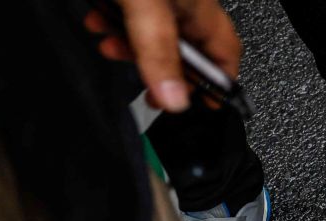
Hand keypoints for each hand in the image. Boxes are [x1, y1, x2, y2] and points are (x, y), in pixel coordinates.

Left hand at [84, 0, 241, 113]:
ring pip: (155, 35)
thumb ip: (159, 53)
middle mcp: (186, 5)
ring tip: (111, 48)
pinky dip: (115, 26)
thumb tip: (174, 100)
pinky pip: (132, 17)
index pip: (225, 58)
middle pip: (186, 52)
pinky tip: (99, 24)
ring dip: (130, 48)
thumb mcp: (147, 9)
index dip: (218, 86)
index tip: (207, 106)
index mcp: (202, 12)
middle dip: (162, 72)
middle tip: (149, 89)